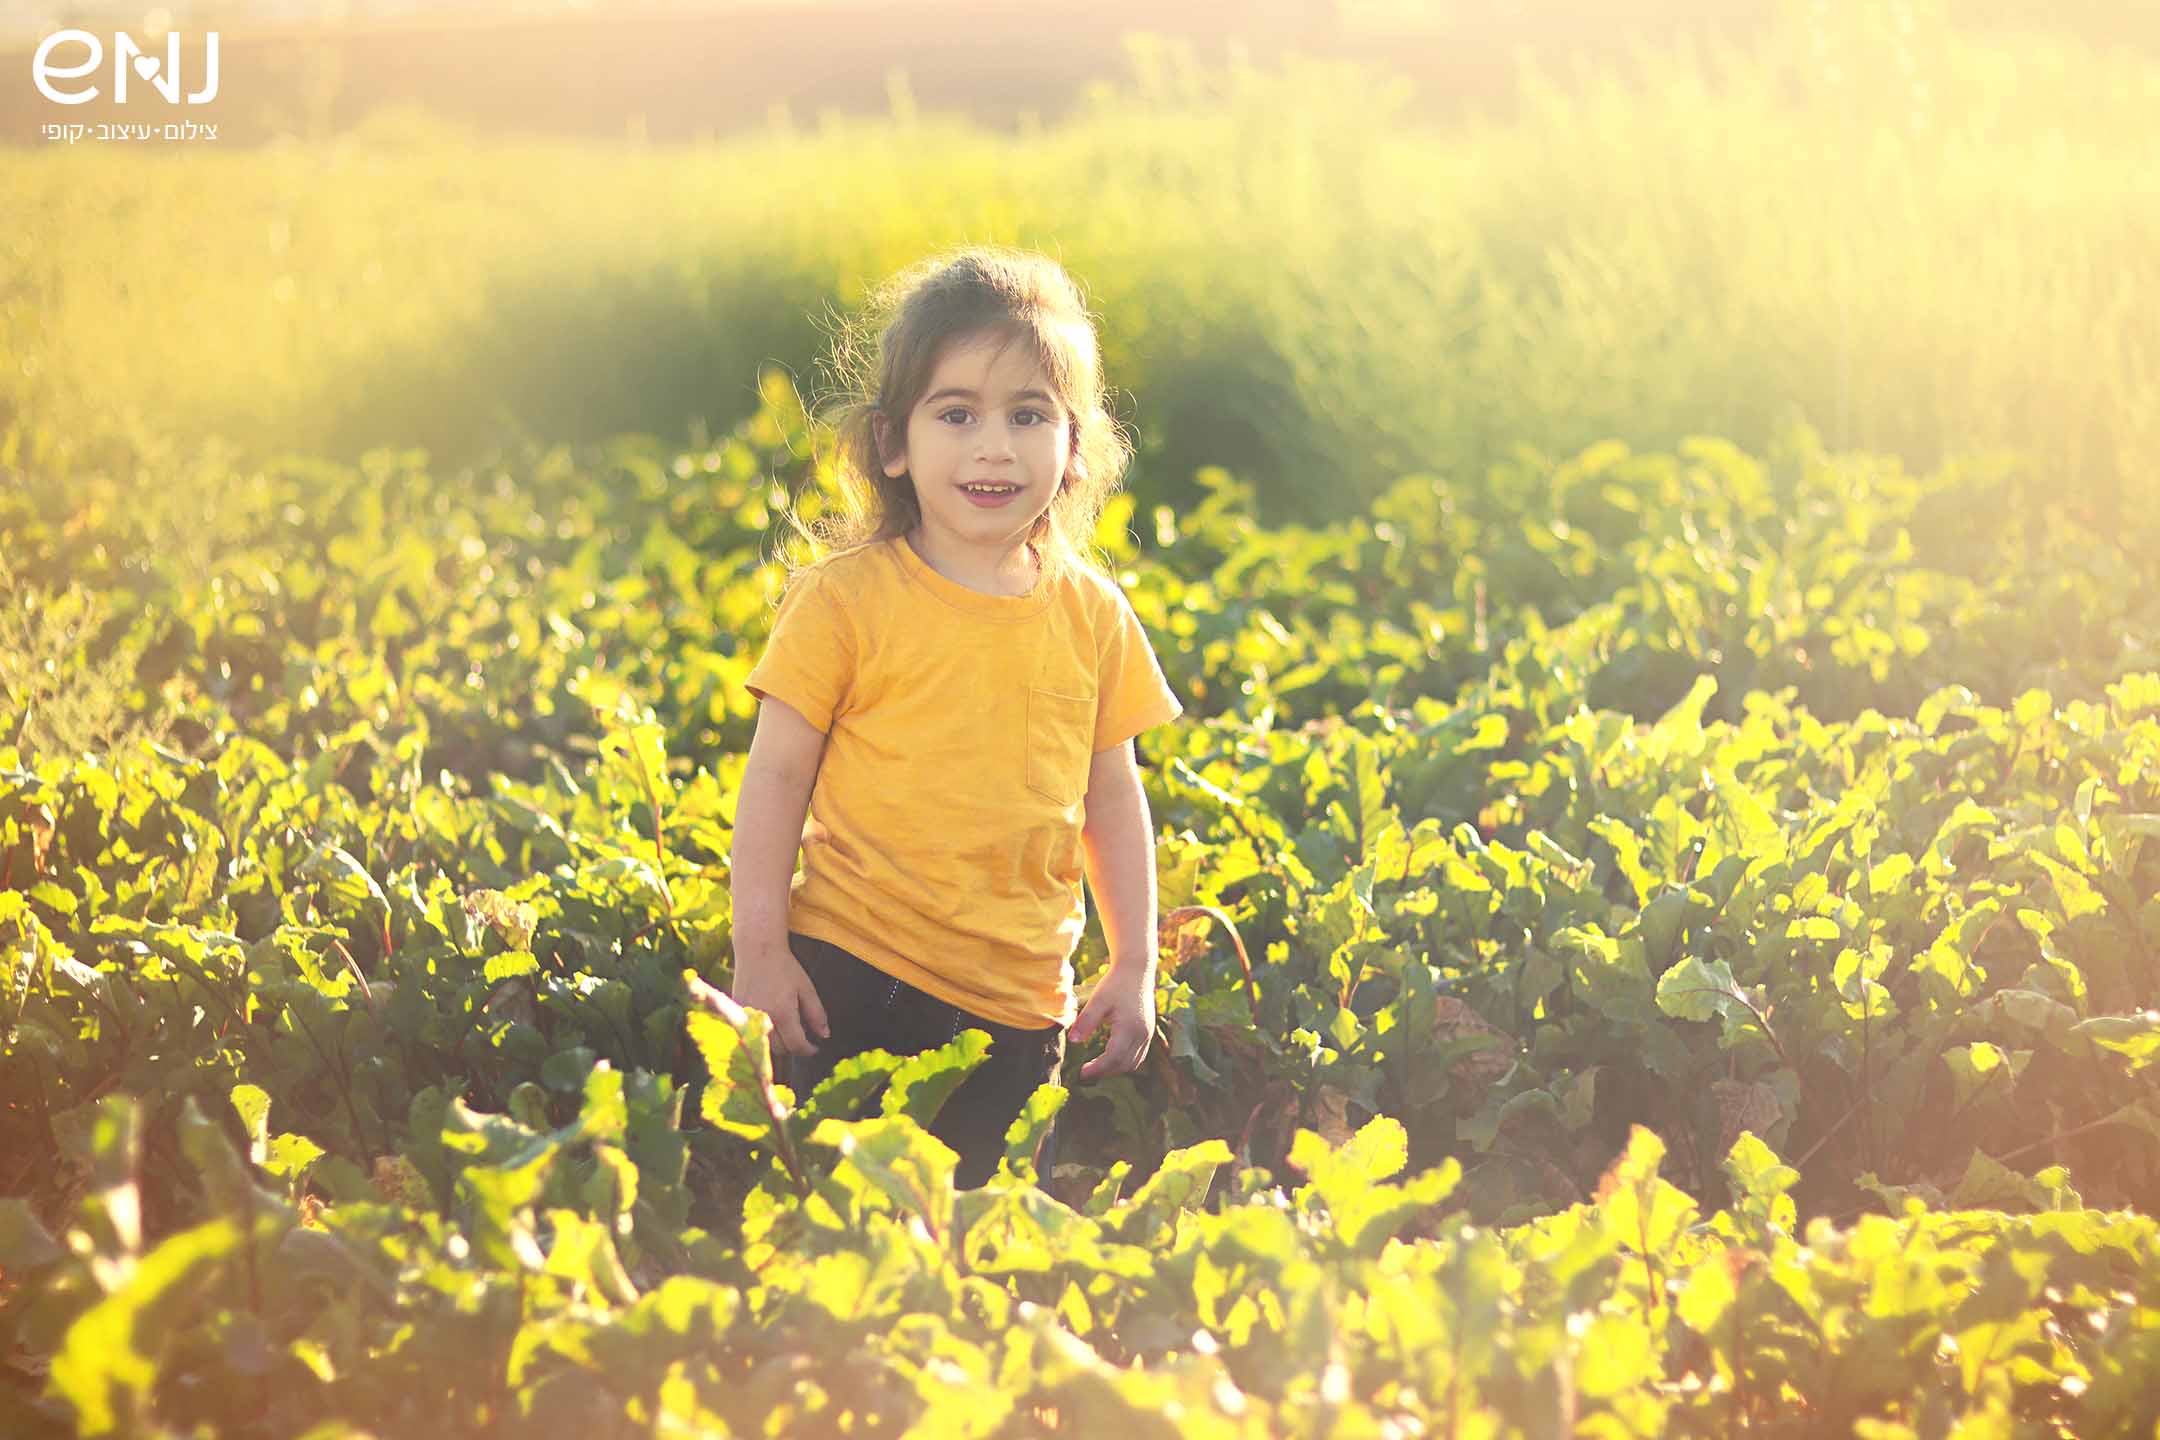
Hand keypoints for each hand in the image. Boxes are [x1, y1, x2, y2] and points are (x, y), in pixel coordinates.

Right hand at [728, 942, 829, 1057]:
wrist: (756, 949)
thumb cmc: (784, 966)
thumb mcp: (806, 988)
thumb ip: (816, 1014)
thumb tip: (824, 1035)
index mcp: (783, 1013)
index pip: (796, 1046)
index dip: (808, 1050)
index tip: (815, 1048)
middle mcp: (764, 1018)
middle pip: (780, 1049)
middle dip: (793, 1047)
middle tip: (803, 1037)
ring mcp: (748, 1017)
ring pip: (765, 1044)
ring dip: (778, 1043)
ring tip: (788, 1029)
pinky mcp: (737, 1013)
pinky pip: (752, 1032)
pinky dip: (764, 1032)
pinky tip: (772, 1019)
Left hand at [1070, 961, 1155, 1080]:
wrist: (1137, 970)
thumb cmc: (1115, 983)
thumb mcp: (1098, 1000)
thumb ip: (1085, 1021)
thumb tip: (1073, 1041)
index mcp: (1129, 1027)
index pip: (1113, 1058)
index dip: (1097, 1069)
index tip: (1081, 1073)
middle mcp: (1142, 1034)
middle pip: (1124, 1064)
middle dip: (1105, 1072)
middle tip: (1085, 1071)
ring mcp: (1148, 1034)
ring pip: (1133, 1063)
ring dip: (1115, 1068)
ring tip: (1096, 1065)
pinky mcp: (1148, 1032)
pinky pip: (1138, 1055)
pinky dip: (1124, 1061)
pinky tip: (1110, 1056)